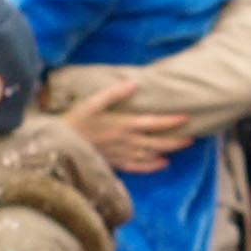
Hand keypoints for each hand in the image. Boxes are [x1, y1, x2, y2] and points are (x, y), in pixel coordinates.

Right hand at [58, 78, 191, 172]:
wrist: (59, 143)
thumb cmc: (75, 120)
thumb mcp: (92, 102)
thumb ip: (114, 94)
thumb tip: (133, 83)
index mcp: (123, 124)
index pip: (154, 123)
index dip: (171, 121)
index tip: (186, 118)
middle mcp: (126, 141)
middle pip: (157, 142)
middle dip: (176, 140)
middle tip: (192, 137)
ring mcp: (122, 154)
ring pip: (150, 155)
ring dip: (167, 151)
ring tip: (182, 146)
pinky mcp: (115, 163)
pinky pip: (138, 168)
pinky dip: (152, 167)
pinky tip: (163, 164)